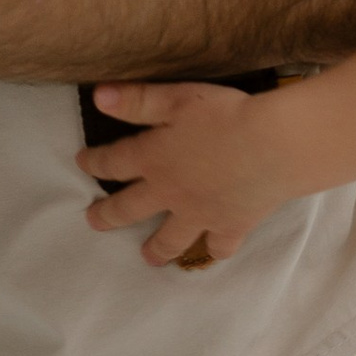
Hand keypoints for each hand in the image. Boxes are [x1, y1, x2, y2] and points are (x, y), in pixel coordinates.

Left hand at [79, 79, 310, 268]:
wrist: (273, 147)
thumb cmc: (225, 115)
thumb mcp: (178, 98)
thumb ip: (138, 100)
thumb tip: (97, 97)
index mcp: (153, 159)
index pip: (114, 162)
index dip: (95, 162)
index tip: (83, 162)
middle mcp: (170, 193)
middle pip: (130, 208)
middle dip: (108, 215)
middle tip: (94, 221)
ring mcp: (200, 214)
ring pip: (171, 238)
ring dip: (156, 248)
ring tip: (148, 258)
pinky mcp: (231, 226)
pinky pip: (219, 246)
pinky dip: (214, 250)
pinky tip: (211, 251)